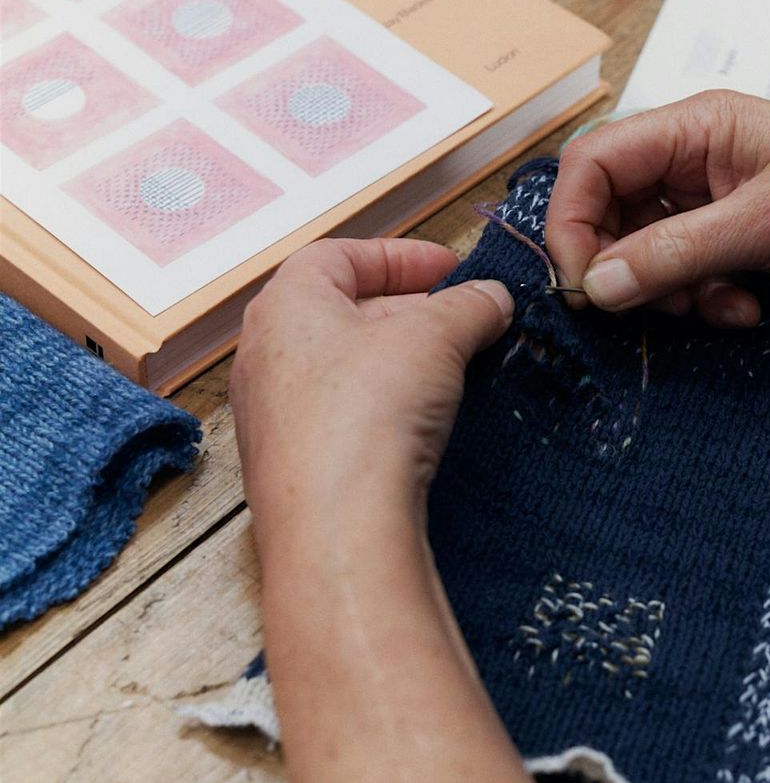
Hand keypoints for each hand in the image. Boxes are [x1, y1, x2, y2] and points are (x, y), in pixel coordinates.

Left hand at [230, 237, 511, 550]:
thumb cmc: (369, 410)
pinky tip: (424, 422)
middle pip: (341, 311)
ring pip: (342, 367)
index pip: (339, 256)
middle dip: (409, 309)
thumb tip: (492, 297)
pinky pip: (339, 416)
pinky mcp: (290, 466)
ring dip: (398, 360)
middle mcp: (263, 355)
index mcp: (284, 305)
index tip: (451, 270)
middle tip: (464, 319)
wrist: (337, 526)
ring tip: (455, 369)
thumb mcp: (435, 338)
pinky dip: (382, 405)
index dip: (400, 256)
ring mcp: (271, 415)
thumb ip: (467, 307)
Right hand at [546, 91, 769, 326]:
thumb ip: (674, 253)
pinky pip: (688, 273)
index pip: (591, 164)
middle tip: (646, 308)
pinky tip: (744, 310)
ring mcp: (716, 200)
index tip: (585, 284)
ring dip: (667, 291)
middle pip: (610, 210)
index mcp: (694, 126)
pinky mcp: (740, 239)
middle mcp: (695, 158)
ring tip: (712, 307)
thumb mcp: (764, 225)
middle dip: (622, 266)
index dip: (572, 223)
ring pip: (646, 250)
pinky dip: (703, 299)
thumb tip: (596, 285)